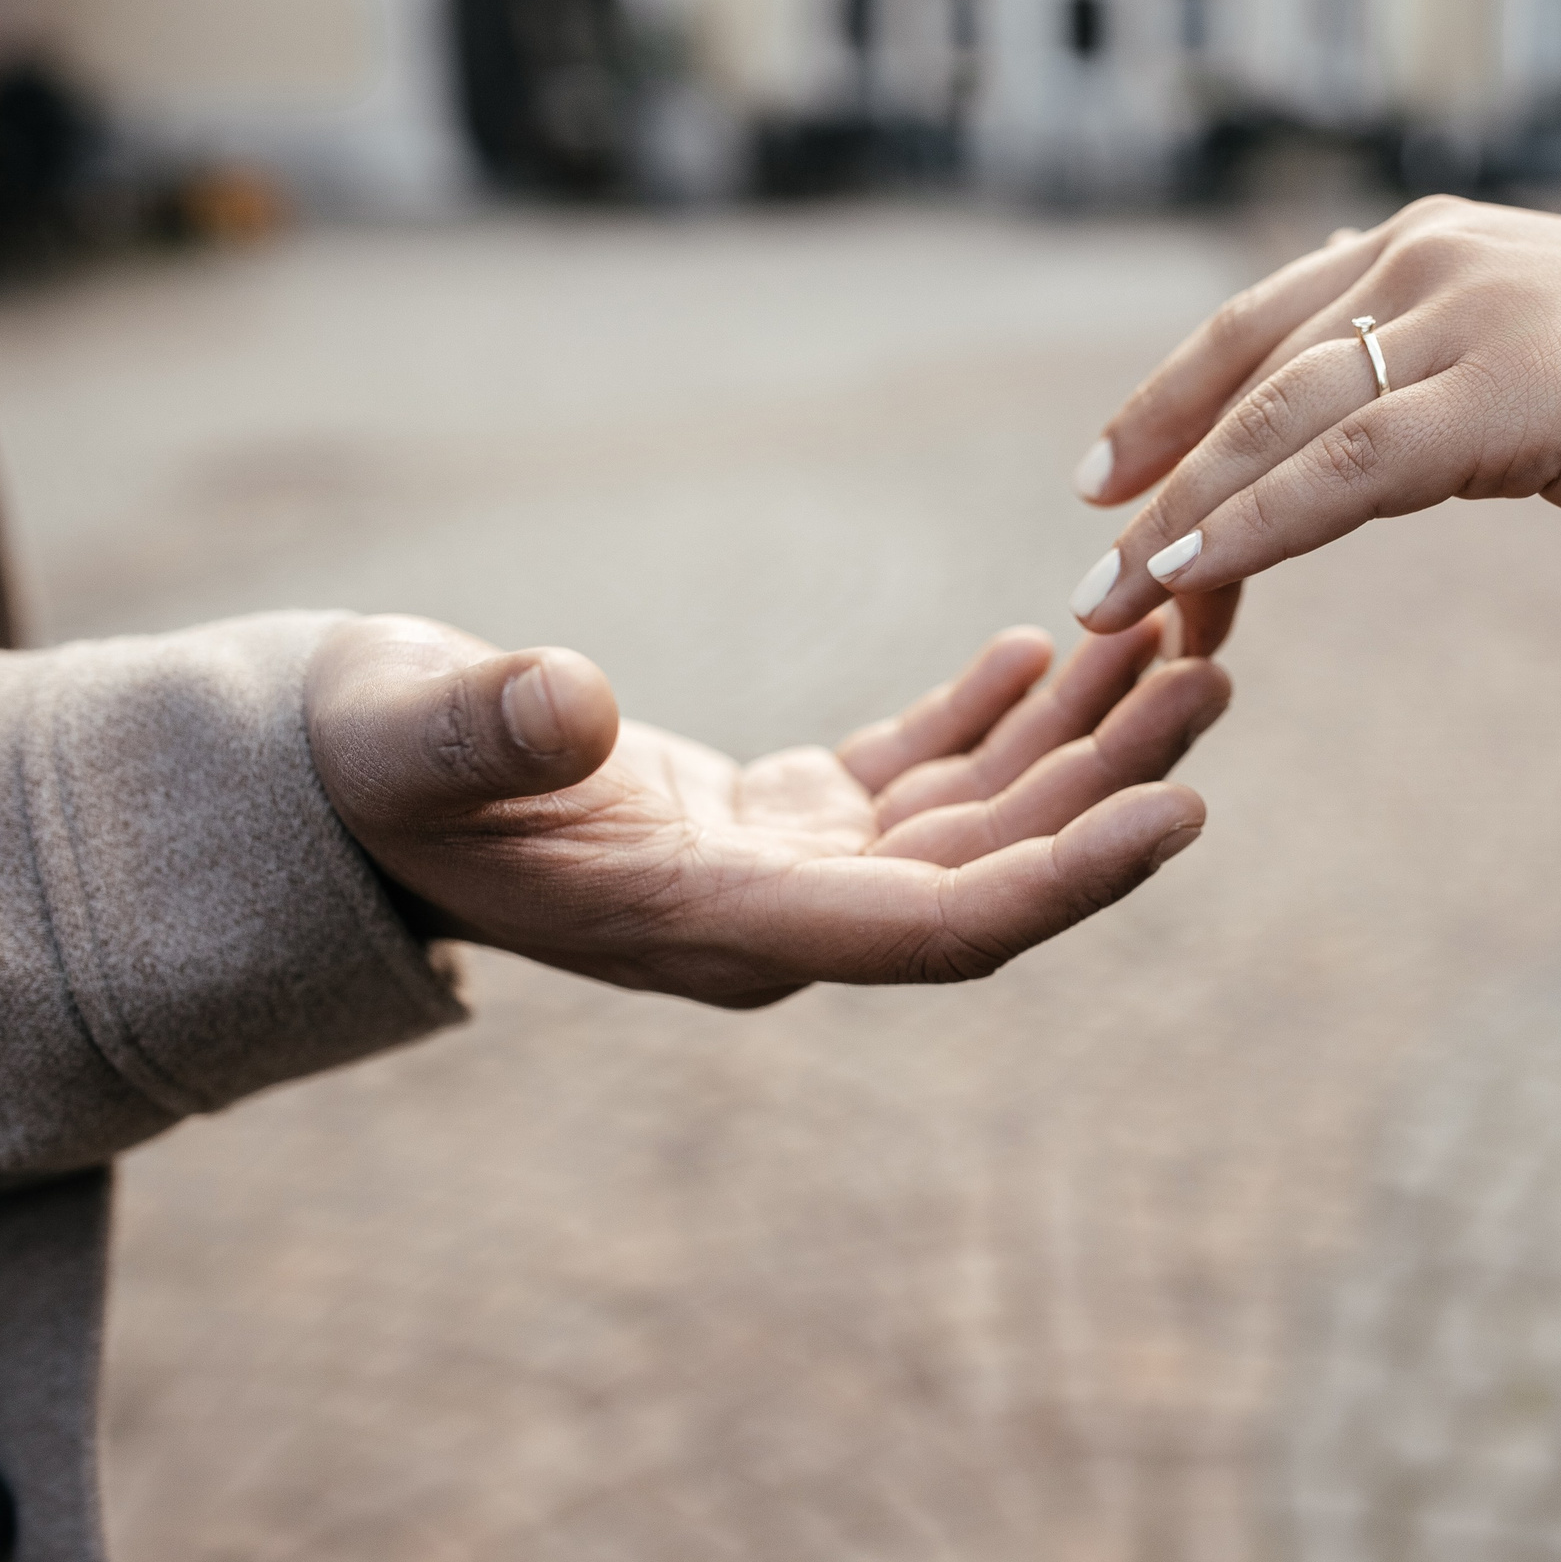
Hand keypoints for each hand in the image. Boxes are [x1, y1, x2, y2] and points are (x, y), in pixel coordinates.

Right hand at [306, 613, 1226, 1006]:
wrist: (344, 790)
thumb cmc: (369, 769)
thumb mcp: (411, 736)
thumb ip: (490, 729)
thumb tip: (570, 706)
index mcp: (722, 923)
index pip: (939, 929)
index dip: (1066, 879)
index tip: (1184, 810)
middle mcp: (783, 917)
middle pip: (992, 864)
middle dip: (1112, 775)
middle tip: (1216, 661)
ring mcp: (786, 870)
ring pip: (973, 817)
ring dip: (1074, 734)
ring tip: (1169, 631)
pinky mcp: (779, 817)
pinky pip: (914, 778)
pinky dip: (984, 718)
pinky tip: (1038, 646)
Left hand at [1065, 196, 1560, 634]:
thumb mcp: (1542, 362)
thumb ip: (1448, 371)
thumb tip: (1380, 428)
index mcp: (1437, 239)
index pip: (1264, 322)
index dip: (1173, 399)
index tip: (1108, 473)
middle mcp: (1436, 254)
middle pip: (1250, 372)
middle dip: (1159, 472)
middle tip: (1089, 559)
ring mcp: (1471, 314)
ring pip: (1280, 422)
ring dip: (1183, 514)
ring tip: (1113, 596)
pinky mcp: (1506, 394)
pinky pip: (1344, 472)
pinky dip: (1255, 526)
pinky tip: (1190, 576)